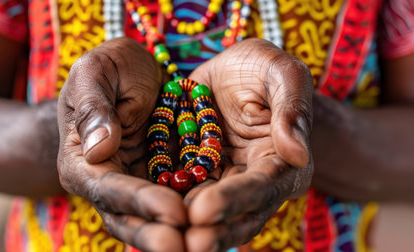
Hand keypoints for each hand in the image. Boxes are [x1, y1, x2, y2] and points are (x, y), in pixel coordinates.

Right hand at [57, 37, 185, 250]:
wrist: (132, 73)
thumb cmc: (108, 69)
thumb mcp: (94, 73)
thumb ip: (94, 108)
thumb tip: (99, 149)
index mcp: (83, 161)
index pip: (108, 188)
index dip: (140, 201)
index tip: (173, 211)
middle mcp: (107, 181)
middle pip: (127, 217)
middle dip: (156, 234)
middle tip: (187, 248)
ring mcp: (135, 183)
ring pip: (152, 219)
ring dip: (177, 234)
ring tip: (205, 244)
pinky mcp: (161, 179)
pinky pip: (177, 199)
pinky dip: (194, 214)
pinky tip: (217, 223)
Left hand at [184, 38, 313, 250]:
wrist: (233, 71)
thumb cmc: (263, 68)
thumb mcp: (281, 73)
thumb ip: (292, 110)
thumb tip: (298, 154)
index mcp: (284, 162)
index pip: (262, 187)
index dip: (234, 200)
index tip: (203, 212)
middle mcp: (256, 180)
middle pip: (237, 213)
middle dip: (211, 231)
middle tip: (183, 245)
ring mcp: (225, 180)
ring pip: (208, 211)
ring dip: (187, 229)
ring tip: (163, 242)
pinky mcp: (199, 174)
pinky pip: (182, 192)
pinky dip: (168, 206)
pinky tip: (148, 217)